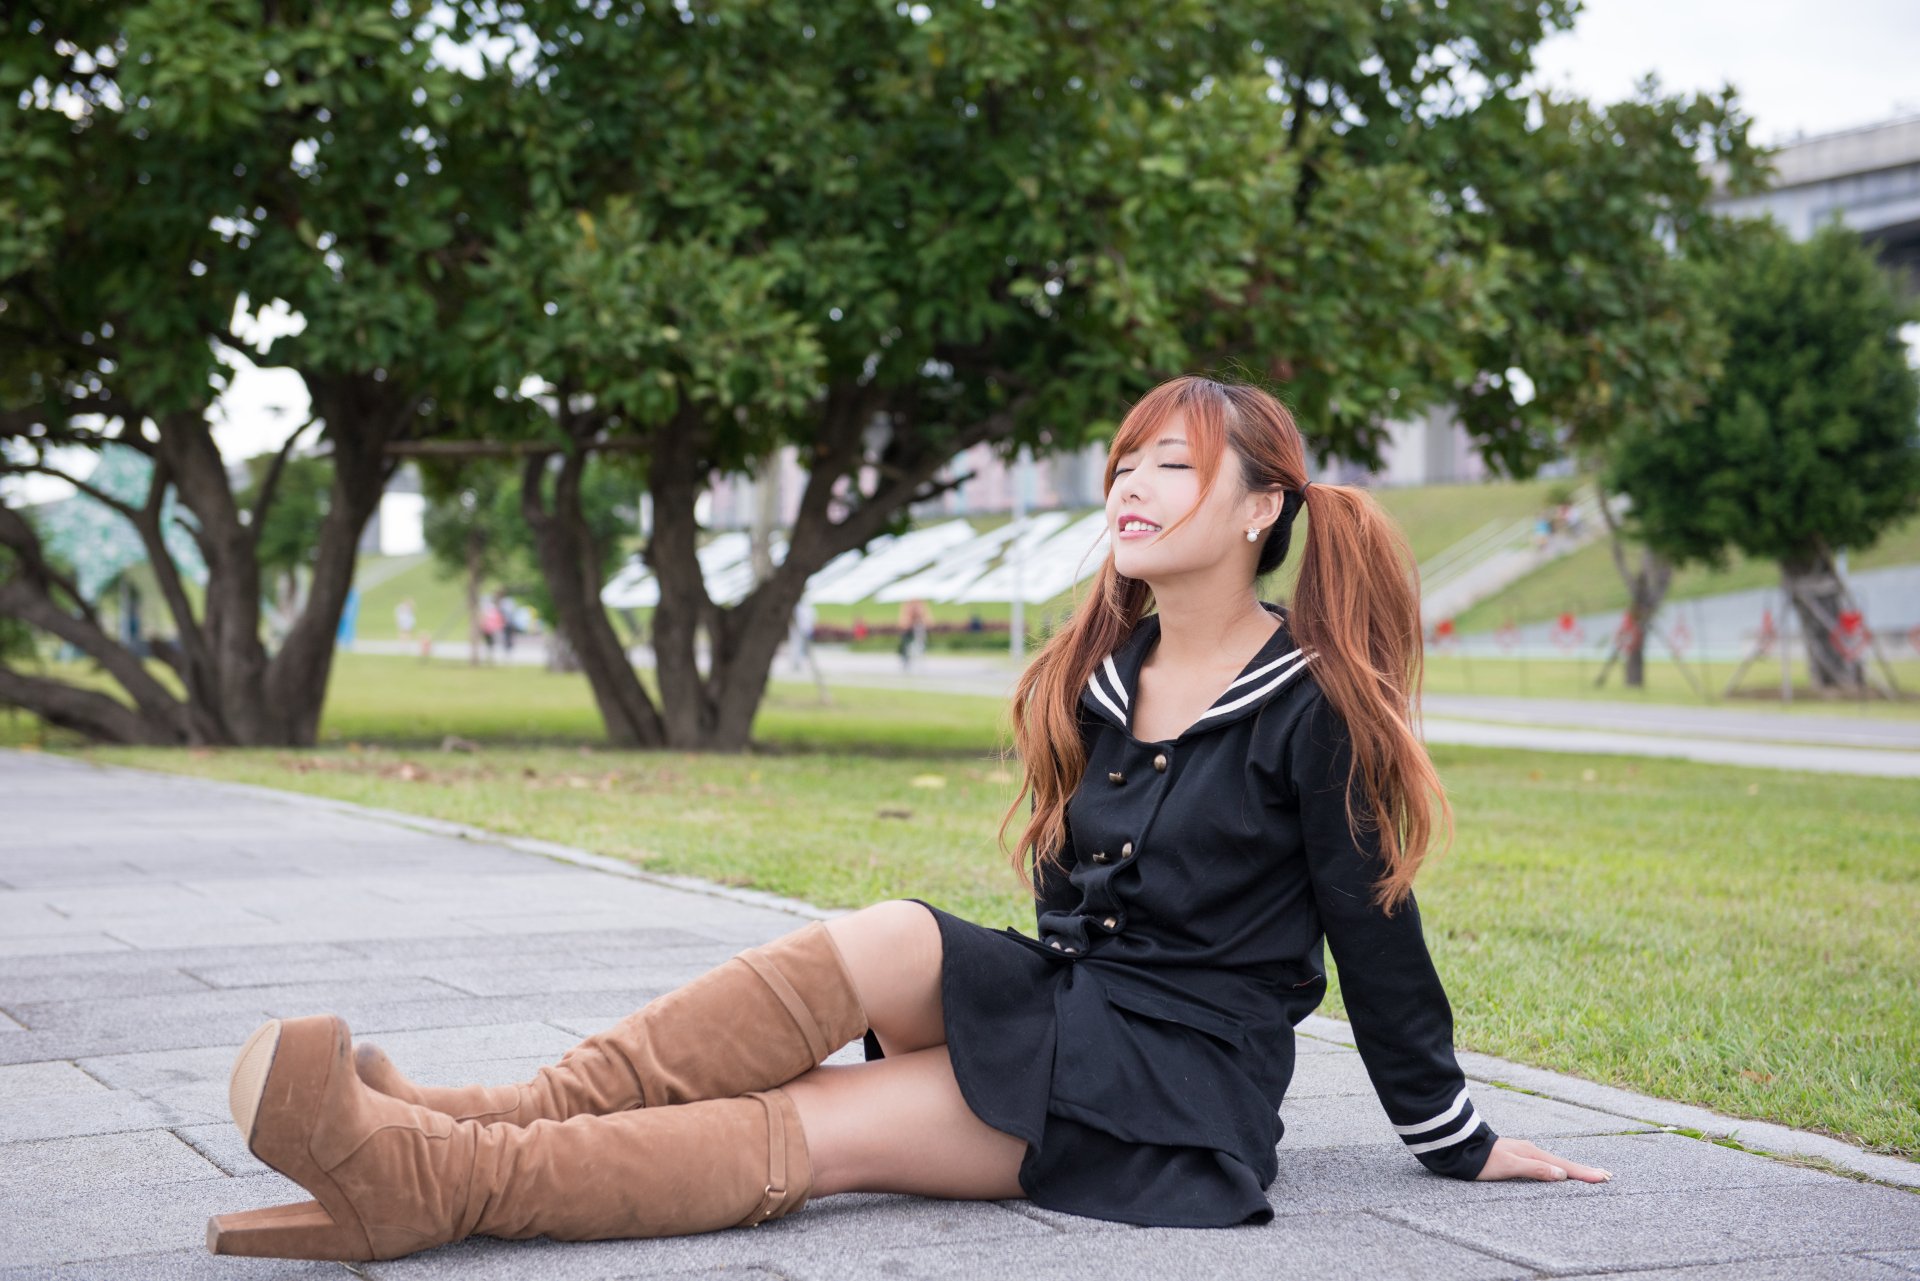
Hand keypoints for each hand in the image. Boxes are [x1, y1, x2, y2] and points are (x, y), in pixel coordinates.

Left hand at [1475, 1137, 1611, 1182]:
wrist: (1461, 1148)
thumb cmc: (1483, 1160)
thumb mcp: (1509, 1166)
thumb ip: (1535, 1169)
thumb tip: (1562, 1174)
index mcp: (1533, 1153)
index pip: (1565, 1166)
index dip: (1584, 1173)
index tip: (1604, 1177)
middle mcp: (1532, 1151)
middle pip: (1564, 1163)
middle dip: (1584, 1170)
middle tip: (1606, 1176)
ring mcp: (1525, 1152)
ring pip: (1556, 1162)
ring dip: (1573, 1169)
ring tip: (1588, 1174)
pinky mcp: (1518, 1156)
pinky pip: (1546, 1163)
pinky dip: (1559, 1168)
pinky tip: (1559, 1171)